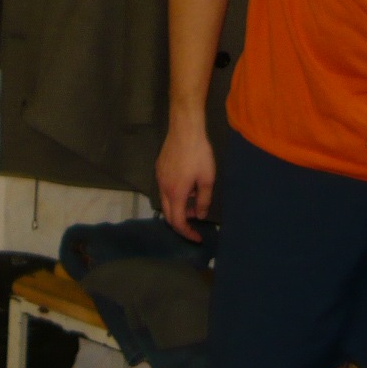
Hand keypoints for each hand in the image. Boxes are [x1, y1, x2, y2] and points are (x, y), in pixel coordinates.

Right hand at [155, 124, 214, 242]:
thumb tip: (199, 215)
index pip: (177, 221)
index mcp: (176, 193)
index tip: (198, 237)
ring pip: (165, 201)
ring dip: (179, 207)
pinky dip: (175, 196)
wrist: (184, 130)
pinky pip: (165, 189)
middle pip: (168, 214)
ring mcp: (159, 178)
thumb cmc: (199, 155)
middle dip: (181, 223)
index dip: (187, 233)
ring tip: (195, 200)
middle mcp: (163, 188)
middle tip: (196, 223)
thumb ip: (203, 201)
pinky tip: (187, 187)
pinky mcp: (159, 169)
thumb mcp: (207, 180)